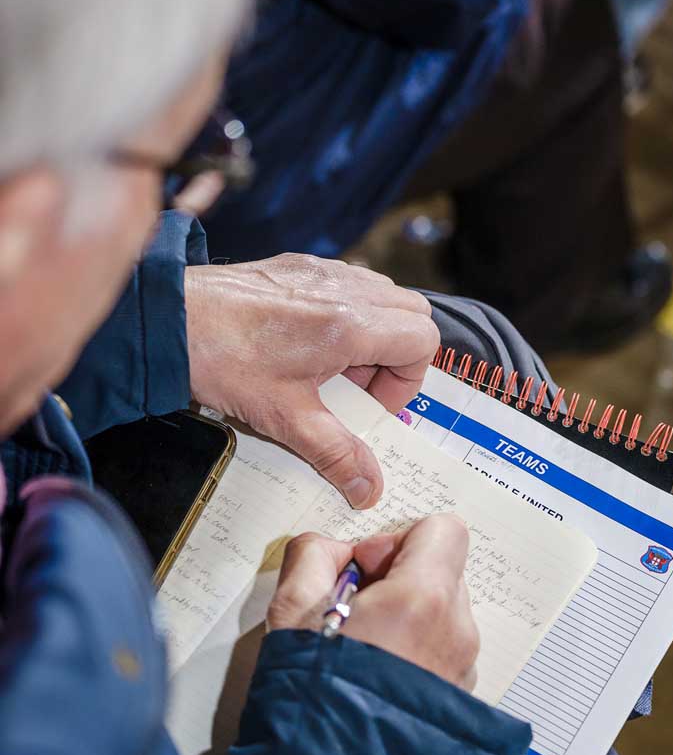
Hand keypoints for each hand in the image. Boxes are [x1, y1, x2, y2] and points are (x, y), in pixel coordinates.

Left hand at [185, 253, 438, 507]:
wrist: (167, 319)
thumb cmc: (223, 360)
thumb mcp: (285, 418)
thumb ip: (336, 454)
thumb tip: (368, 489)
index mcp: (351, 323)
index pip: (423, 338)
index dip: (407, 380)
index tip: (371, 405)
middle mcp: (345, 287)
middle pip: (411, 312)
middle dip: (396, 356)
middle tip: (356, 388)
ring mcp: (321, 270)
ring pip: (382, 295)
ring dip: (372, 334)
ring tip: (330, 369)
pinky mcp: (296, 265)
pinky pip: (346, 284)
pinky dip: (344, 314)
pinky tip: (304, 345)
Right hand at [267, 515, 478, 689]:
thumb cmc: (314, 699)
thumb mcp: (292, 612)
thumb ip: (313, 556)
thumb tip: (332, 549)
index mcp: (423, 598)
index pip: (442, 530)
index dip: (397, 538)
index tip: (363, 569)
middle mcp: (456, 630)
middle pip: (440, 571)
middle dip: (397, 578)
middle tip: (350, 609)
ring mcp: (463, 667)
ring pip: (441, 613)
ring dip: (405, 616)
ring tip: (359, 648)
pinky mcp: (460, 697)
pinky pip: (441, 651)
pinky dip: (413, 650)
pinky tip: (373, 675)